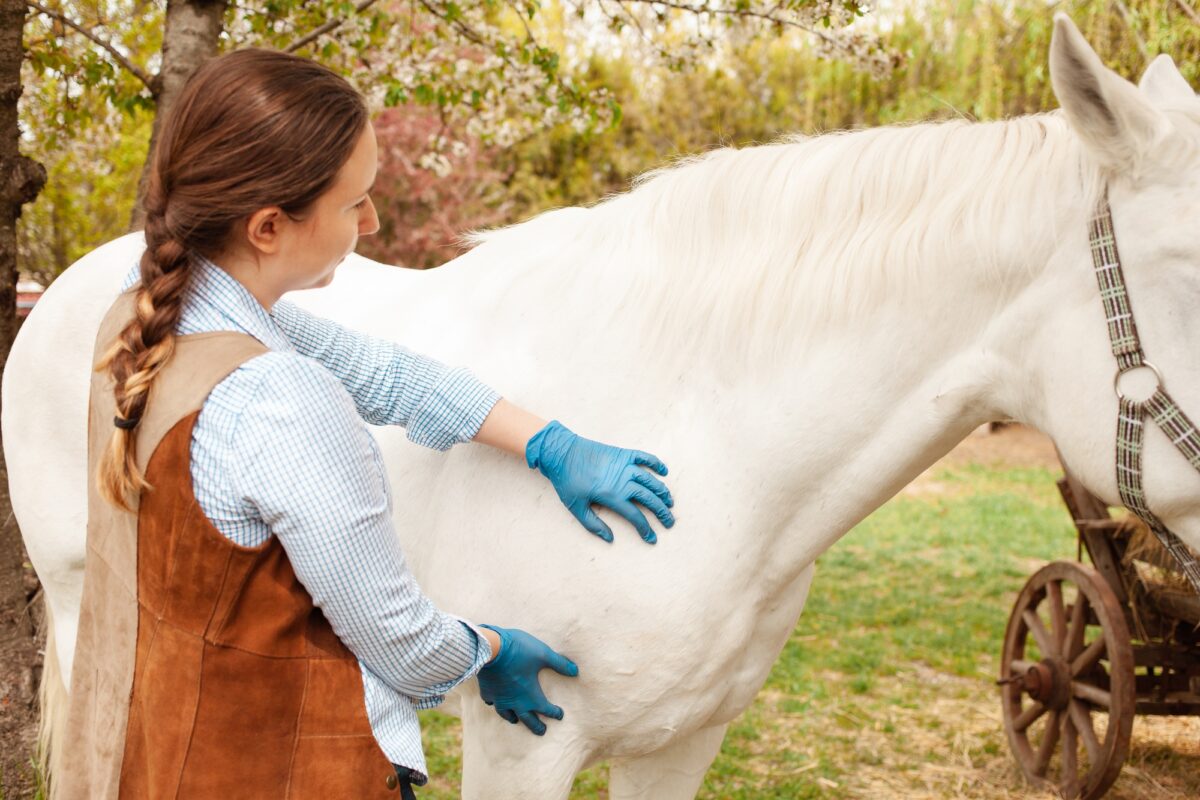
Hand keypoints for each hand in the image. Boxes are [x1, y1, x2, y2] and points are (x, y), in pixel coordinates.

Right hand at [476, 625, 577, 734]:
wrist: (490, 647)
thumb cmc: (520, 651)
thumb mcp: (544, 655)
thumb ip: (560, 664)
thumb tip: (576, 671)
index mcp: (531, 696)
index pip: (546, 709)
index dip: (554, 713)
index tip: (560, 715)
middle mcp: (515, 702)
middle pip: (527, 719)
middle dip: (536, 726)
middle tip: (542, 732)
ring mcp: (499, 698)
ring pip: (507, 715)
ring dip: (514, 718)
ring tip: (517, 721)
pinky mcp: (487, 691)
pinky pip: (491, 703)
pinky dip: (496, 705)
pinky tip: (495, 703)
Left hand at [525, 420, 674, 543]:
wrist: (561, 452)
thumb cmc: (567, 481)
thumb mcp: (575, 507)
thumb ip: (593, 524)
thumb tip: (610, 538)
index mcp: (612, 495)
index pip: (636, 516)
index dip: (646, 529)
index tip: (652, 538)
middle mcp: (622, 480)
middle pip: (649, 498)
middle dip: (662, 512)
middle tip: (670, 521)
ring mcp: (624, 465)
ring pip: (650, 480)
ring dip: (662, 491)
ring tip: (670, 501)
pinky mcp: (622, 453)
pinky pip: (644, 457)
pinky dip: (655, 462)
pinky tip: (664, 471)